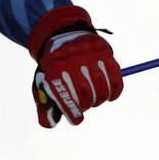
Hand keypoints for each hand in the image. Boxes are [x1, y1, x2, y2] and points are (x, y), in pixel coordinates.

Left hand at [28, 4, 123, 127]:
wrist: (62, 34)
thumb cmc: (53, 67)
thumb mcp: (43, 83)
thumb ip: (45, 105)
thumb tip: (50, 124)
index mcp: (54, 70)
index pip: (66, 96)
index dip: (73, 112)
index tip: (77, 120)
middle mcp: (72, 61)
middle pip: (85, 94)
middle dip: (86, 105)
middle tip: (85, 105)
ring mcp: (90, 55)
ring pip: (102, 88)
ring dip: (100, 99)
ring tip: (95, 99)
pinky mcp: (104, 52)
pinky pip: (115, 78)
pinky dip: (115, 92)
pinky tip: (110, 96)